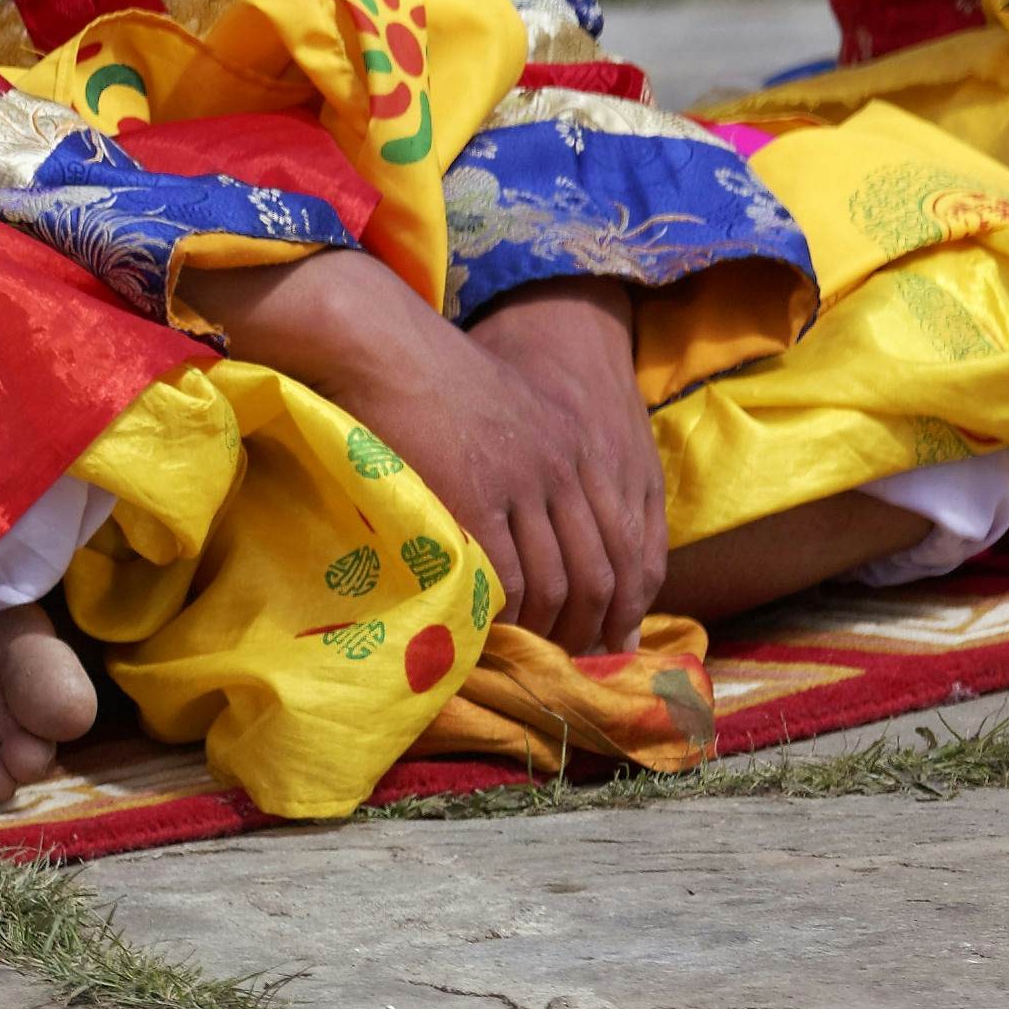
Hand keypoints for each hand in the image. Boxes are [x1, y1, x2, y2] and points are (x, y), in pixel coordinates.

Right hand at [184, 247, 663, 657]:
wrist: (383, 343)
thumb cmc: (430, 375)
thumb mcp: (509, 413)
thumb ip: (537, 463)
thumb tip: (535, 525)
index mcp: (579, 446)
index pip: (625, 544)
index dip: (621, 602)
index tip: (607, 637)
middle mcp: (565, 468)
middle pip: (599, 572)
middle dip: (591, 629)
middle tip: (571, 665)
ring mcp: (524, 484)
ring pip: (557, 582)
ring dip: (546, 630)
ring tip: (528, 657)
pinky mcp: (477, 497)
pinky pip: (506, 575)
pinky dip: (505, 612)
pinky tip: (492, 629)